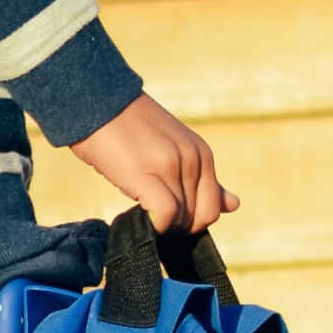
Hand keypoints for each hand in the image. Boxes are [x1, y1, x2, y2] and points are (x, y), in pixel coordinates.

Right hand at [67, 93, 238, 234]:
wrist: (97, 105)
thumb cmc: (128, 131)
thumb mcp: (174, 152)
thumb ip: (204, 181)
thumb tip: (234, 205)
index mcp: (202, 154)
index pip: (213, 208)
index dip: (189, 223)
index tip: (165, 218)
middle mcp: (194, 159)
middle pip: (198, 218)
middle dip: (175, 228)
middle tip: (150, 218)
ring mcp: (172, 166)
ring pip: (182, 220)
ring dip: (161, 227)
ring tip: (140, 212)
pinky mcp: (147, 174)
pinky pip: (165, 215)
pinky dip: (152, 226)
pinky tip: (133, 215)